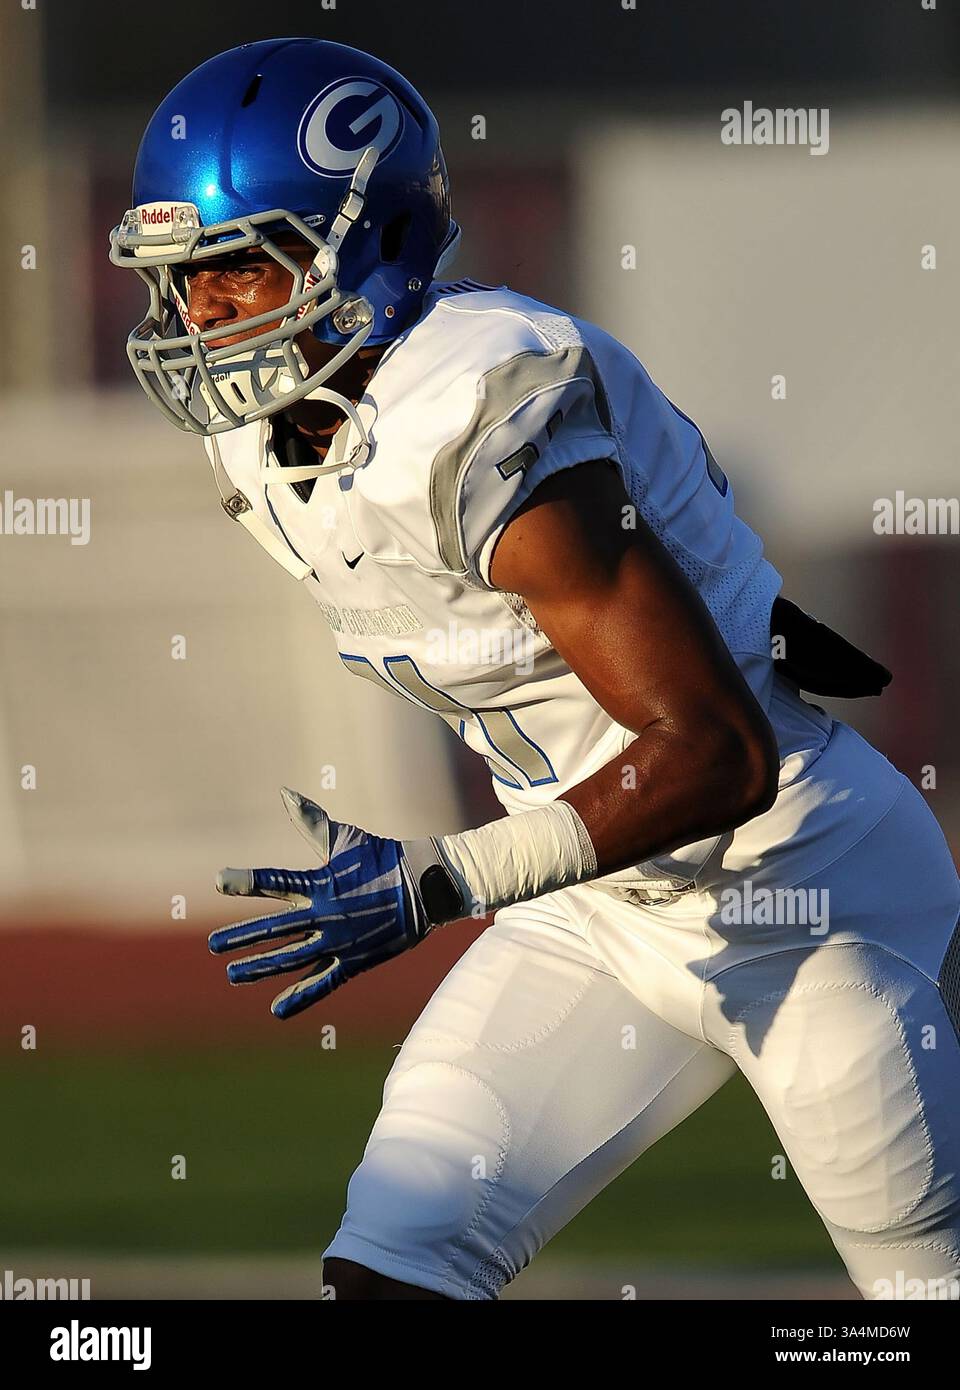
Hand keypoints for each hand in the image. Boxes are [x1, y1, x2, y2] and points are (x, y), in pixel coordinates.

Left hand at [208, 788, 432, 1018]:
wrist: (425, 887)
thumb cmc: (382, 857)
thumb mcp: (347, 838)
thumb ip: (311, 820)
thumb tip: (284, 793)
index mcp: (321, 883)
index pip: (276, 881)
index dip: (246, 881)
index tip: (218, 880)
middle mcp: (325, 915)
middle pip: (275, 928)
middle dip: (241, 937)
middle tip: (212, 945)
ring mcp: (339, 941)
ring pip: (291, 958)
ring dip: (259, 967)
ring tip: (232, 974)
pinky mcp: (354, 961)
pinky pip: (323, 983)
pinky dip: (300, 996)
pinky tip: (277, 1009)